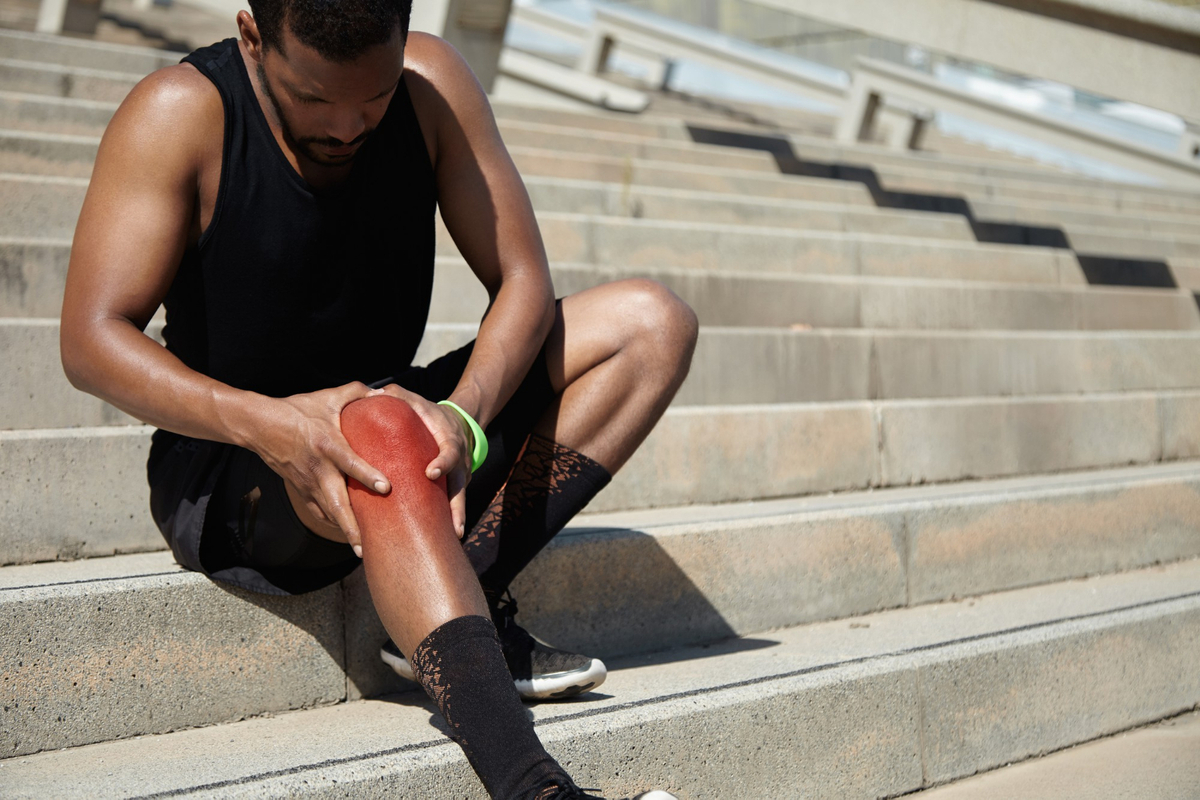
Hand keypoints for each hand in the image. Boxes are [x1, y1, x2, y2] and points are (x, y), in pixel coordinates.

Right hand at [248, 381, 390, 555]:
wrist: (260, 425)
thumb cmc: (297, 410)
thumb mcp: (327, 397)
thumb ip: (357, 393)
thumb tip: (384, 393)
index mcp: (327, 444)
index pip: (350, 462)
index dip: (368, 475)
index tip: (386, 487)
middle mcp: (318, 469)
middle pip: (336, 503)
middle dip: (352, 527)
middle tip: (368, 546)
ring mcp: (307, 483)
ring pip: (328, 513)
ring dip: (344, 532)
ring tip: (363, 550)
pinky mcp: (300, 490)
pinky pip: (318, 512)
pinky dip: (333, 524)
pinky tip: (348, 535)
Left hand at [366, 383, 473, 538]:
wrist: (456, 422)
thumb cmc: (427, 412)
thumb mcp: (415, 400)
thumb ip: (397, 396)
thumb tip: (374, 394)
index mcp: (450, 438)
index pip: (451, 450)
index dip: (444, 462)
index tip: (431, 473)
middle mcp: (460, 460)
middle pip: (461, 484)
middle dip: (457, 506)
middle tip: (452, 527)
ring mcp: (461, 475)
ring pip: (460, 499)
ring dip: (457, 519)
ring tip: (452, 539)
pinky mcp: (455, 486)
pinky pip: (453, 503)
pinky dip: (450, 520)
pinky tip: (443, 539)